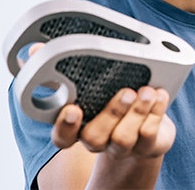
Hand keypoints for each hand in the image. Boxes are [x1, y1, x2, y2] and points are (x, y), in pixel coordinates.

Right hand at [26, 42, 175, 158]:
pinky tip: (160, 95)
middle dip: (111, 113)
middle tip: (127, 91)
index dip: (64, 126)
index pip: (61, 136)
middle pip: (94, 137)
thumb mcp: (90, 83)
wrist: (148, 129)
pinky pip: (149, 134)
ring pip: (123, 138)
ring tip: (148, 91)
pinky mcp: (147, 145)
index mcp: (79, 126)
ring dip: (136, 113)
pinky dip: (156, 113)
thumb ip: (65, 68)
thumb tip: (34, 49)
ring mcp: (122, 146)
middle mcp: (98, 139)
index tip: (73, 109)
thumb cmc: (113, 98)